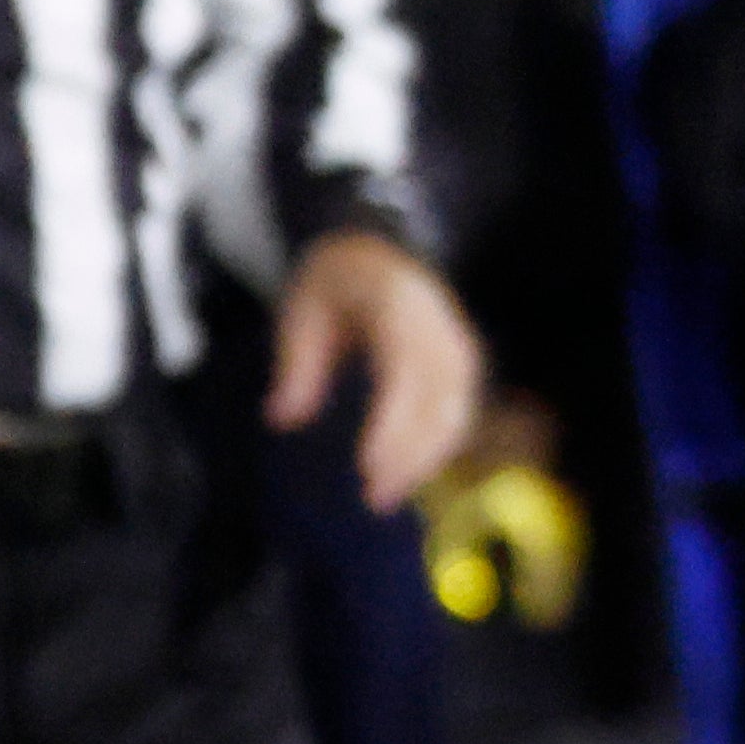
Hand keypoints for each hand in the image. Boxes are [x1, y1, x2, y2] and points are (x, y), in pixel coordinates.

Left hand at [267, 230, 483, 514]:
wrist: (377, 247)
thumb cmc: (335, 279)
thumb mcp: (302, 306)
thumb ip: (297, 361)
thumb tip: (283, 418)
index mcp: (400, 307)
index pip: (406, 372)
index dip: (394, 422)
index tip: (369, 465)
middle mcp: (440, 329)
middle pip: (441, 400)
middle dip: (413, 453)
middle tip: (377, 496)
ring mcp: (457, 347)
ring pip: (455, 411)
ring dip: (427, 458)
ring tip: (388, 495)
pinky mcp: (461, 366)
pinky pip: (456, 412)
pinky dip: (435, 447)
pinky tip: (407, 474)